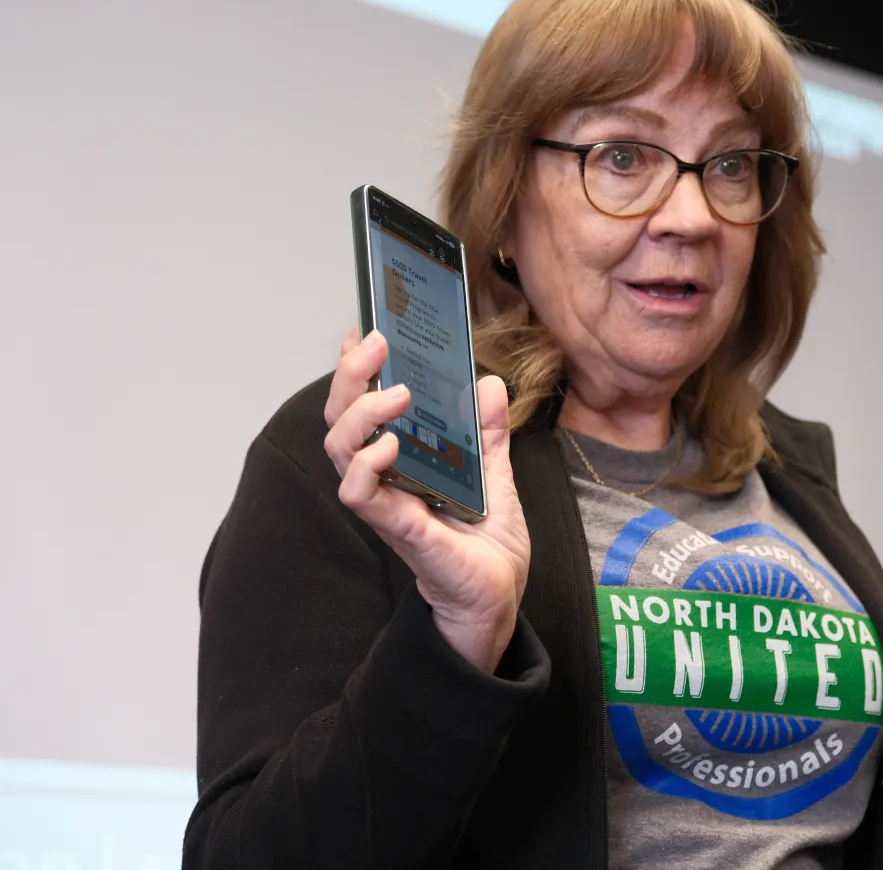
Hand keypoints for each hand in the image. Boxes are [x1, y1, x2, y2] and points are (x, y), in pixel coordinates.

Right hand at [323, 325, 530, 672]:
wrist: (498, 600)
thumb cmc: (487, 546)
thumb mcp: (495, 476)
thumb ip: (486, 433)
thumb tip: (490, 383)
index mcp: (402, 459)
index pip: (364, 405)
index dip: (357, 367)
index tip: (365, 327)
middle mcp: (384, 477)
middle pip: (342, 417)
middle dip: (352, 374)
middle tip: (377, 342)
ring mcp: (386, 502)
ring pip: (340, 448)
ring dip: (363, 412)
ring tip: (397, 392)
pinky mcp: (398, 529)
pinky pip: (361, 494)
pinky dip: (368, 465)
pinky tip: (391, 446)